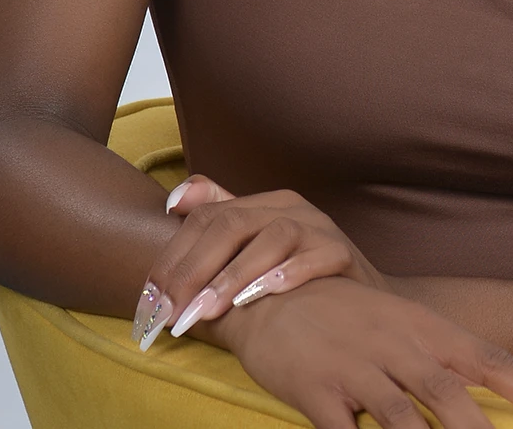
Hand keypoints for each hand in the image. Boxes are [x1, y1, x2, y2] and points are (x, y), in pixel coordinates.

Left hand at [132, 177, 389, 346]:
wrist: (362, 301)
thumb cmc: (299, 275)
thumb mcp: (257, 246)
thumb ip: (220, 218)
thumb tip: (175, 200)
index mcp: (264, 203)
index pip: (208, 215)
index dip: (175, 254)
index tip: (150, 297)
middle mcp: (290, 207)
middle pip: (234, 222)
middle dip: (196, 269)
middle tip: (171, 312)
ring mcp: (319, 227)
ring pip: (272, 237)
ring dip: (235, 275)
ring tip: (208, 310)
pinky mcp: (343, 252)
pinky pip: (317, 256)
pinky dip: (290, 272)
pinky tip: (265, 294)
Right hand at [195, 274, 512, 428]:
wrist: (273, 293)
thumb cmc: (349, 319)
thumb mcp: (402, 327)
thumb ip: (443, 364)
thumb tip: (490, 402)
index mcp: (428, 329)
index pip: (493, 363)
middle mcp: (399, 344)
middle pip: (452, 397)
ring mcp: (358, 367)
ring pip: (403, 422)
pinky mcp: (317, 390)